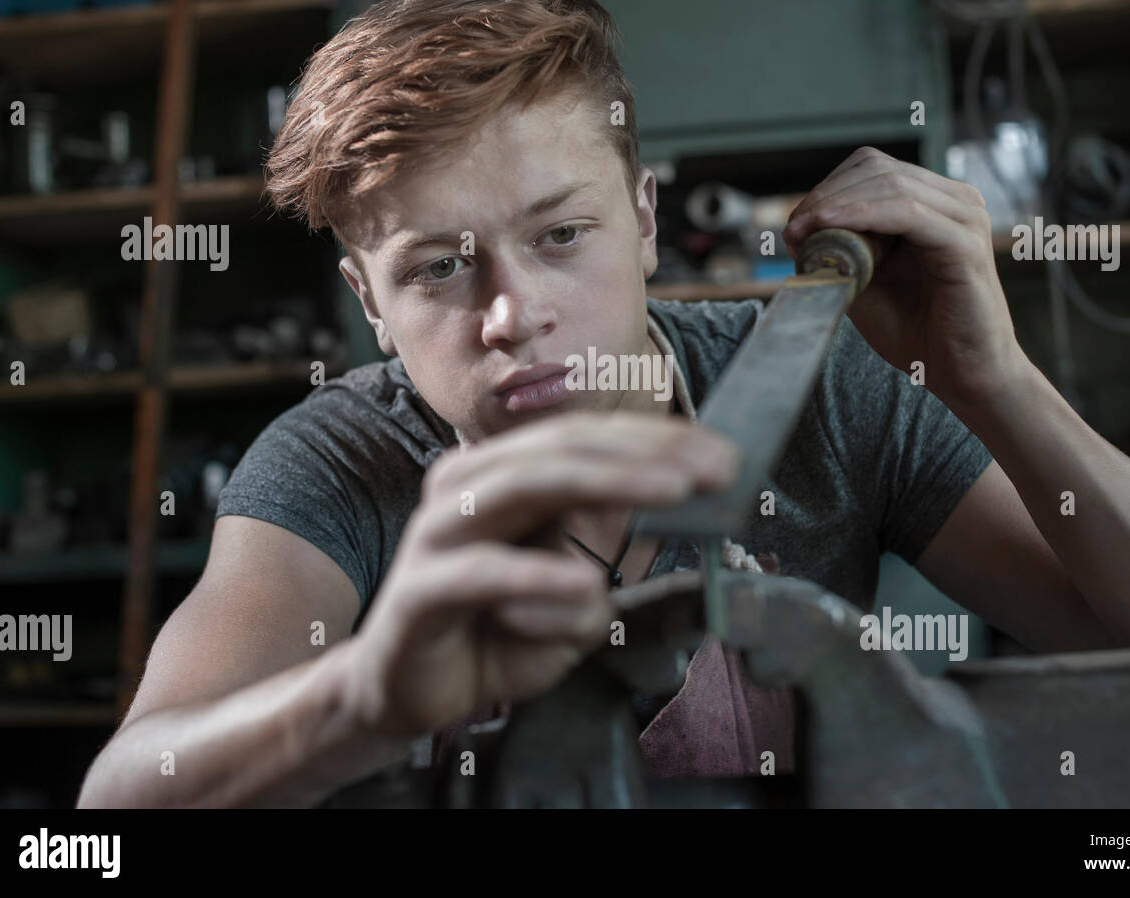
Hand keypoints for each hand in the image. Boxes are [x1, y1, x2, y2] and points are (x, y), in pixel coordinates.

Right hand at [345, 412, 739, 738]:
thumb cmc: (493, 630)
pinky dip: (537, 577)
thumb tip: (665, 510)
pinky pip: (483, 574)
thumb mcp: (570, 590)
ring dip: (607, 483)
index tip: (723, 456)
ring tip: (675, 492)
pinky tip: (586, 586)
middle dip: (647, 453)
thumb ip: (606, 549)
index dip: (656, 441)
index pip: (586, 439)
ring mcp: (439, 532)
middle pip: (563, 448)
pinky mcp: (419, 590)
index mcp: (502, 472)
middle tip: (715, 469)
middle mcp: (467, 485)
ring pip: (525, 485)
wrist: (406, 690)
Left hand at [782, 146, 1027, 409]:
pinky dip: (865, 215)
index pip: (874, 170)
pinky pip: (909, 214)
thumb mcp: (866, 283)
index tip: (794, 223)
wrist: (964, 375)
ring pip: (892, 185)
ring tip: (804, 228)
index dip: (829, 188)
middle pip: (879, 170)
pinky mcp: (966, 246)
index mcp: (936, 204)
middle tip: (793, 227)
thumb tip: (797, 228)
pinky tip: (832, 226)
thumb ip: (840, 251)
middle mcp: (956, 202)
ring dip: (839, 203)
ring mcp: (965, 219)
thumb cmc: (919, 332)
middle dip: (827, 194)